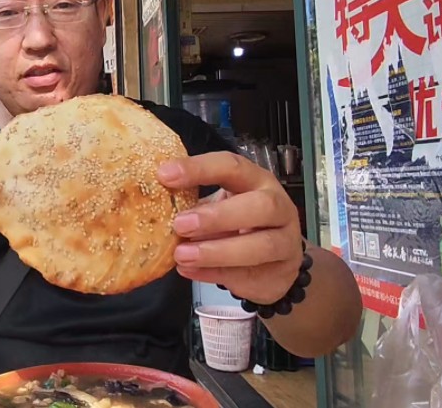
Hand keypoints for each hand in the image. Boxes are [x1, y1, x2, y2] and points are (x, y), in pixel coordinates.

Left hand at [157, 151, 303, 304]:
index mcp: (257, 181)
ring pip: (261, 246)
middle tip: (180, 224)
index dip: (200, 169)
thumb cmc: (241, 224)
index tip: (164, 174)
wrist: (276, 265)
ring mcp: (286, 243)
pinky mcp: (280, 275)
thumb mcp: (222, 205)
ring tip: (182, 255)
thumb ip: (196, 204)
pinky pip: (249, 275)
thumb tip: (154, 203)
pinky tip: (189, 271)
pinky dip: (215, 274)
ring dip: (217, 252)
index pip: (232, 167)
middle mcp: (279, 207)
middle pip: (260, 207)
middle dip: (218, 216)